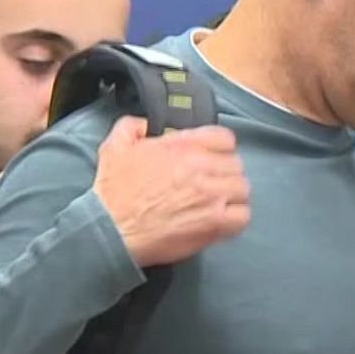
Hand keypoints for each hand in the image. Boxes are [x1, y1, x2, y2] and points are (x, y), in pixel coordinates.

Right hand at [93, 116, 250, 266]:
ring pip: (243, 189)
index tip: (211, 158)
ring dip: (233, 196)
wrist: (111, 229)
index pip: (224, 138)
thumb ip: (132, 126)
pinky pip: (242, 217)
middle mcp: (201, 167)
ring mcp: (211, 196)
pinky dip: (236, 219)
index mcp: (182, 146)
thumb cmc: (113, 192)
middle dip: (225, 174)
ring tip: (219, 204)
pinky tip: (222, 221)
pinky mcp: (214, 224)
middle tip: (212, 184)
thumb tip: (145, 124)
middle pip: (236, 164)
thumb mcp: (114, 147)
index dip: (220, 148)